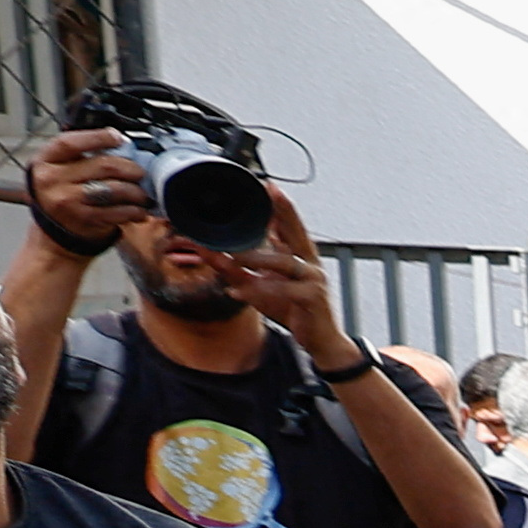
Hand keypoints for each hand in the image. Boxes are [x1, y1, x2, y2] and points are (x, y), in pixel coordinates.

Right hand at [19, 125, 145, 255]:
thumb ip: (80, 155)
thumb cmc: (62, 194)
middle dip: (129, 168)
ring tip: (142, 193)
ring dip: (136, 191)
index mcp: (45, 161)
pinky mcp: (84, 219)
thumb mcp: (59, 169)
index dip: (97, 137)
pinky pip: (118, 211)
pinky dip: (135, 210)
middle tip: (140, 172)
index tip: (118, 137)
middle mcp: (52, 180)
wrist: (55, 235)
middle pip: (102, 165)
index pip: (70, 143)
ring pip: (114, 188)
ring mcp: (67, 201)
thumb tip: (120, 144)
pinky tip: (139, 210)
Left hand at [212, 188, 361, 369]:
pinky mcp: (312, 299)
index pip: (289, 227)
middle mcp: (309, 264)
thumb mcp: (258, 287)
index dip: (280, 206)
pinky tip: (239, 292)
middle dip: (285, 211)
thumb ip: (234, 270)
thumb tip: (207, 252)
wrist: (320, 341)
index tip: (268, 186)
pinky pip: (285, 291)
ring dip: (260, 258)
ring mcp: (313, 280)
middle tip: (272, 192)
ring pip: (285, 263)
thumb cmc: (293, 310)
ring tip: (237, 256)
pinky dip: (261, 291)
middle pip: (296, 232)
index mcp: (298, 257)